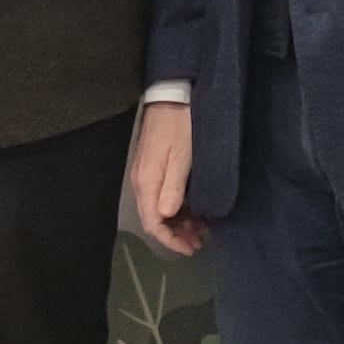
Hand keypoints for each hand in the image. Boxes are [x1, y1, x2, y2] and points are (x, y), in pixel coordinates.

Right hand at [127, 96, 203, 254]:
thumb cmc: (180, 126)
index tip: (190, 248)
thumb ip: (172, 188)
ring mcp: (147, 174)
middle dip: (176, 234)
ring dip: (178, 221)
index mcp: (147, 182)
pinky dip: (177, 207)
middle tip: (200, 240)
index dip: (170, 240)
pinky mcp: (154, 166)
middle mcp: (142, 182)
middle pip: (155, 218)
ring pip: (160, 208)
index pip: (152, 223)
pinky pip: (162, 195)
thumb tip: (164, 216)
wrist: (172, 95)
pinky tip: (193, 209)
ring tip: (200, 228)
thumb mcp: (181, 157)